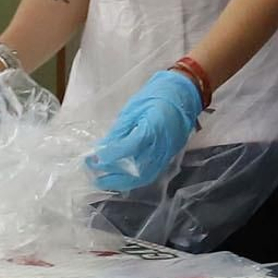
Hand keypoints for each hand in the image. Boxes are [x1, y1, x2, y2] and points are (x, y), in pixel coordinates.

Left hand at [87, 70, 203, 192]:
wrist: (184, 95)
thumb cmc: (157, 96)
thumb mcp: (133, 109)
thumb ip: (119, 130)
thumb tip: (102, 148)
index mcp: (154, 127)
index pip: (130, 147)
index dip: (111, 155)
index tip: (94, 158)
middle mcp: (162, 145)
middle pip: (137, 169)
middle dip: (112, 177)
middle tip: (94, 175)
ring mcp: (167, 153)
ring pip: (143, 176)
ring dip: (122, 183)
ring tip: (103, 181)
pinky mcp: (168, 157)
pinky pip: (150, 174)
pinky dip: (134, 180)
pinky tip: (120, 179)